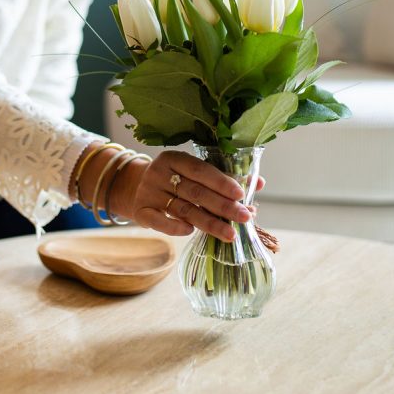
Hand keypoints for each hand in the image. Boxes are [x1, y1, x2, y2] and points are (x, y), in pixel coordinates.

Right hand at [110, 151, 257, 241]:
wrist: (134, 186)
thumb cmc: (173, 179)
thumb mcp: (192, 173)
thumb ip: (222, 178)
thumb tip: (259, 183)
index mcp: (174, 158)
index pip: (200, 169)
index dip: (221, 182)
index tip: (242, 194)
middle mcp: (159, 173)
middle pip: (195, 192)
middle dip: (223, 206)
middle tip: (245, 217)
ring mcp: (148, 192)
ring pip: (183, 210)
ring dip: (209, 223)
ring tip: (230, 234)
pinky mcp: (140, 211)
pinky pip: (159, 221)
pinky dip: (175, 227)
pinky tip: (191, 232)